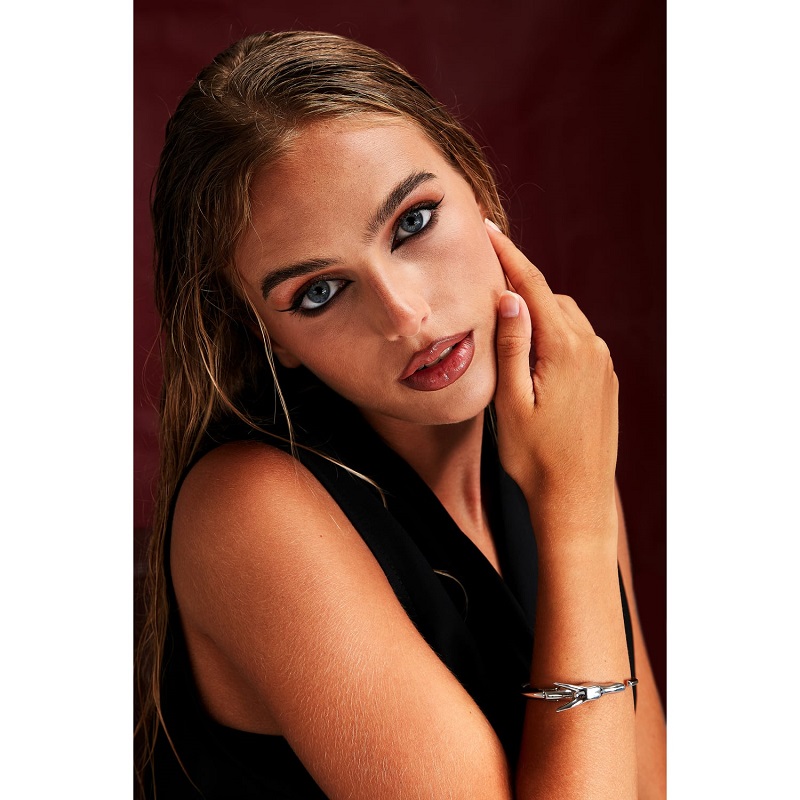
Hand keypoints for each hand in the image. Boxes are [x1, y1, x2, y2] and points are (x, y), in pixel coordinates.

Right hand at [486, 220, 618, 543]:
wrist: (576, 498)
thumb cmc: (536, 457)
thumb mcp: (511, 400)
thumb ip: (513, 343)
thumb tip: (509, 295)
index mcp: (566, 348)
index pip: (532, 286)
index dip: (508, 254)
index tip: (487, 228)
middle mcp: (591, 348)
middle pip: (550, 297)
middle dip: (518, 285)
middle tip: (485, 283)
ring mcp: (602, 363)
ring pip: (566, 318)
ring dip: (538, 312)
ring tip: (506, 325)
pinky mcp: (605, 379)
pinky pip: (578, 339)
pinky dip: (555, 333)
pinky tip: (534, 354)